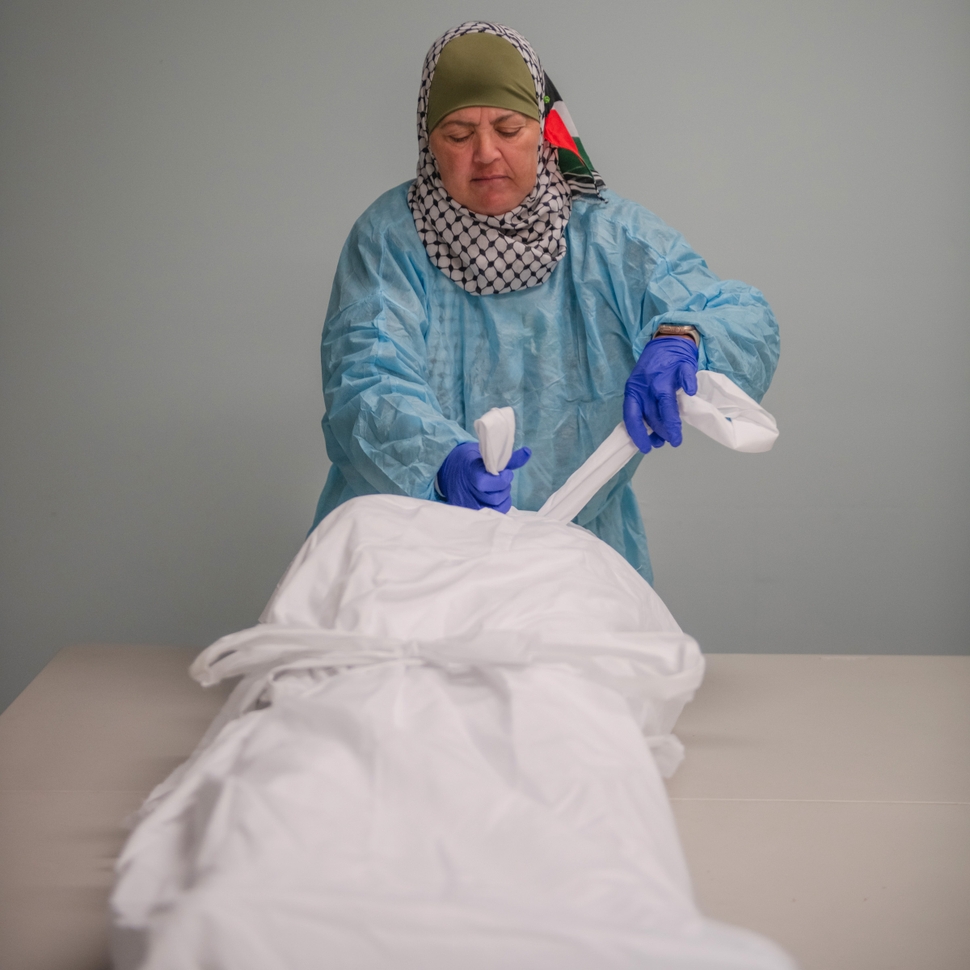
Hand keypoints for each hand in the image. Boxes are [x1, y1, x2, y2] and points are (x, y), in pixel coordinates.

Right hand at [437, 442, 531, 512]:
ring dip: (503, 498)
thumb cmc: (472, 460)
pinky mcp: (469, 511)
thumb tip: (528, 452)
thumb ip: (508, 459)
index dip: (500, 480)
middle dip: (504, 488)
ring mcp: (467, 504)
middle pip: (494, 498)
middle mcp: (466, 491)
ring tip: (498, 488)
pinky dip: (499, 506)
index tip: (506, 472)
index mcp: (470, 473)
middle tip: (502, 480)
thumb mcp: (487, 455)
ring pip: (496, 508)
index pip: (485, 483)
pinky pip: (491, 514)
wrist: (451, 469)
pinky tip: (497, 497)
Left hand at [623, 336, 698, 452]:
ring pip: (666, 402)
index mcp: (633, 390)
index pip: (631, 416)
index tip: (645, 447)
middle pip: (652, 414)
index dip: (638, 434)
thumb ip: (645, 410)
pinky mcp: (681, 366)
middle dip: (660, 432)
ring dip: (672, 423)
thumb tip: (651, 436)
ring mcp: (663, 374)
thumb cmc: (655, 373)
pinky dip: (688, 385)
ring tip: (676, 437)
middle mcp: (646, 384)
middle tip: (667, 441)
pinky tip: (691, 393)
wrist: (668, 344)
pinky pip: (685, 376)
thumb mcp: (642, 391)